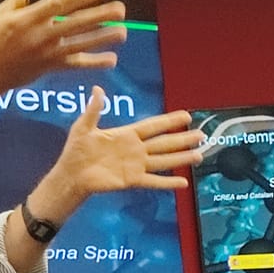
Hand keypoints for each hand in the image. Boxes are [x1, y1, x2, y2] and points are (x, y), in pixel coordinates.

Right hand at [0, 0, 126, 99]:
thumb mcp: (0, 14)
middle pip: (77, 22)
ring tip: (123, 32)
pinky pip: (76, 64)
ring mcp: (48, 52)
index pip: (60, 2)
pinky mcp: (50, 67)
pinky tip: (112, 59)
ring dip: (104, 37)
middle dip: (101, 15)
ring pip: (81, 43)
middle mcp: (41, 34)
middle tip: (121, 9)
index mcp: (28, 17)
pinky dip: (94, 63)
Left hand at [49, 90, 204, 199]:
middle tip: (202, 135)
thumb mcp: (83, 127)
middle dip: (183, 139)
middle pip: (164, 142)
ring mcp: (136, 165)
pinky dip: (168, 183)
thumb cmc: (76, 150)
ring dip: (182, 158)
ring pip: (164, 160)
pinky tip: (183, 183)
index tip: (186, 116)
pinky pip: (153, 181)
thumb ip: (94, 110)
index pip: (153, 125)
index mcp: (126, 135)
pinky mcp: (132, 180)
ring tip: (200, 155)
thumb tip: (97, 89)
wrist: (71, 174)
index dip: (169, 121)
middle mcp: (135, 149)